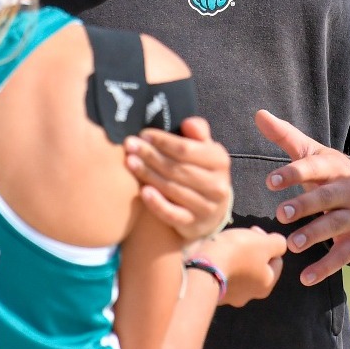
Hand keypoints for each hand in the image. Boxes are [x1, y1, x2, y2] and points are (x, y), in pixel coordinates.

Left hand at [127, 117, 232, 242]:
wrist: (211, 211)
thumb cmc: (201, 171)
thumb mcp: (205, 149)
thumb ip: (198, 132)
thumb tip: (188, 123)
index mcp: (220, 160)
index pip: (187, 149)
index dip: (163, 141)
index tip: (143, 134)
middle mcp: (217, 185)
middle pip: (177, 168)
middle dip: (151, 155)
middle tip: (129, 146)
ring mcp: (207, 207)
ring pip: (172, 188)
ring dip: (148, 174)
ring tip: (129, 162)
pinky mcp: (194, 225)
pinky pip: (172, 214)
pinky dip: (157, 203)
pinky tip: (143, 192)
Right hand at [202, 227, 287, 306]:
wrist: (202, 267)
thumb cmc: (237, 253)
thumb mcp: (265, 243)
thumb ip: (278, 243)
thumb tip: (278, 245)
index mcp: (266, 285)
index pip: (276, 261)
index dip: (267, 243)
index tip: (254, 232)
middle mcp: (249, 295)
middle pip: (257, 267)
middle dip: (251, 251)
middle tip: (240, 238)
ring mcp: (229, 297)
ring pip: (239, 272)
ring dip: (235, 259)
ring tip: (225, 246)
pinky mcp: (212, 293)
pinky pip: (222, 275)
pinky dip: (221, 266)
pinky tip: (214, 257)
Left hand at [258, 110, 349, 286]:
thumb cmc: (333, 176)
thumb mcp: (315, 155)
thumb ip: (286, 137)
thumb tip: (259, 114)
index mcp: (333, 168)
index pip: (314, 168)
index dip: (293, 174)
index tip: (270, 182)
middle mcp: (347, 191)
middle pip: (326, 197)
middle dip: (305, 205)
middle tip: (281, 214)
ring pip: (335, 226)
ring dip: (314, 235)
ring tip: (293, 243)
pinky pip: (342, 256)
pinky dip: (325, 268)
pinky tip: (305, 278)